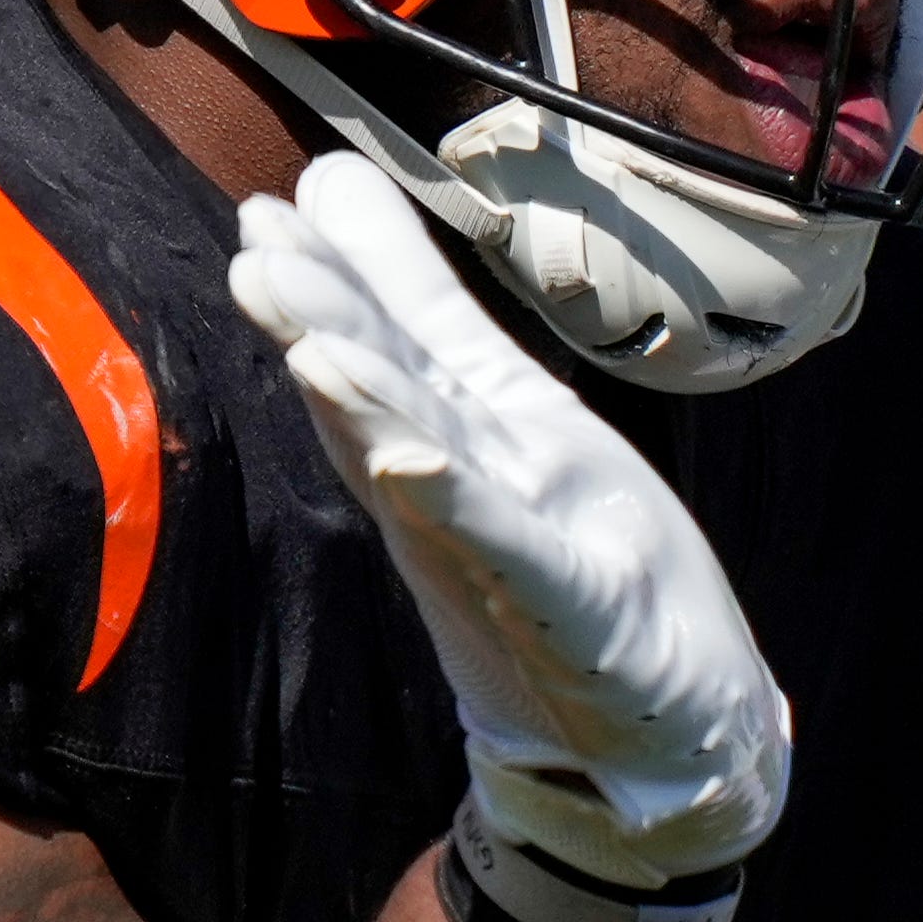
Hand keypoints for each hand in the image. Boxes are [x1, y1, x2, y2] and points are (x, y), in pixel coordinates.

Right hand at [231, 154, 785, 904]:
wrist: (666, 731)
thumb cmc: (580, 566)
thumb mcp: (499, 415)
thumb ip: (414, 307)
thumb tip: (330, 190)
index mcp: (461, 440)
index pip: (389, 346)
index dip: (336, 280)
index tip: (270, 208)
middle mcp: (469, 495)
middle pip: (389, 401)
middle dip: (325, 329)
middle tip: (256, 258)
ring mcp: (514, 560)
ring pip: (434, 469)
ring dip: (373, 412)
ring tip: (317, 350)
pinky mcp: (575, 615)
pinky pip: (513, 554)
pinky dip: (459, 508)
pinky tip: (413, 464)